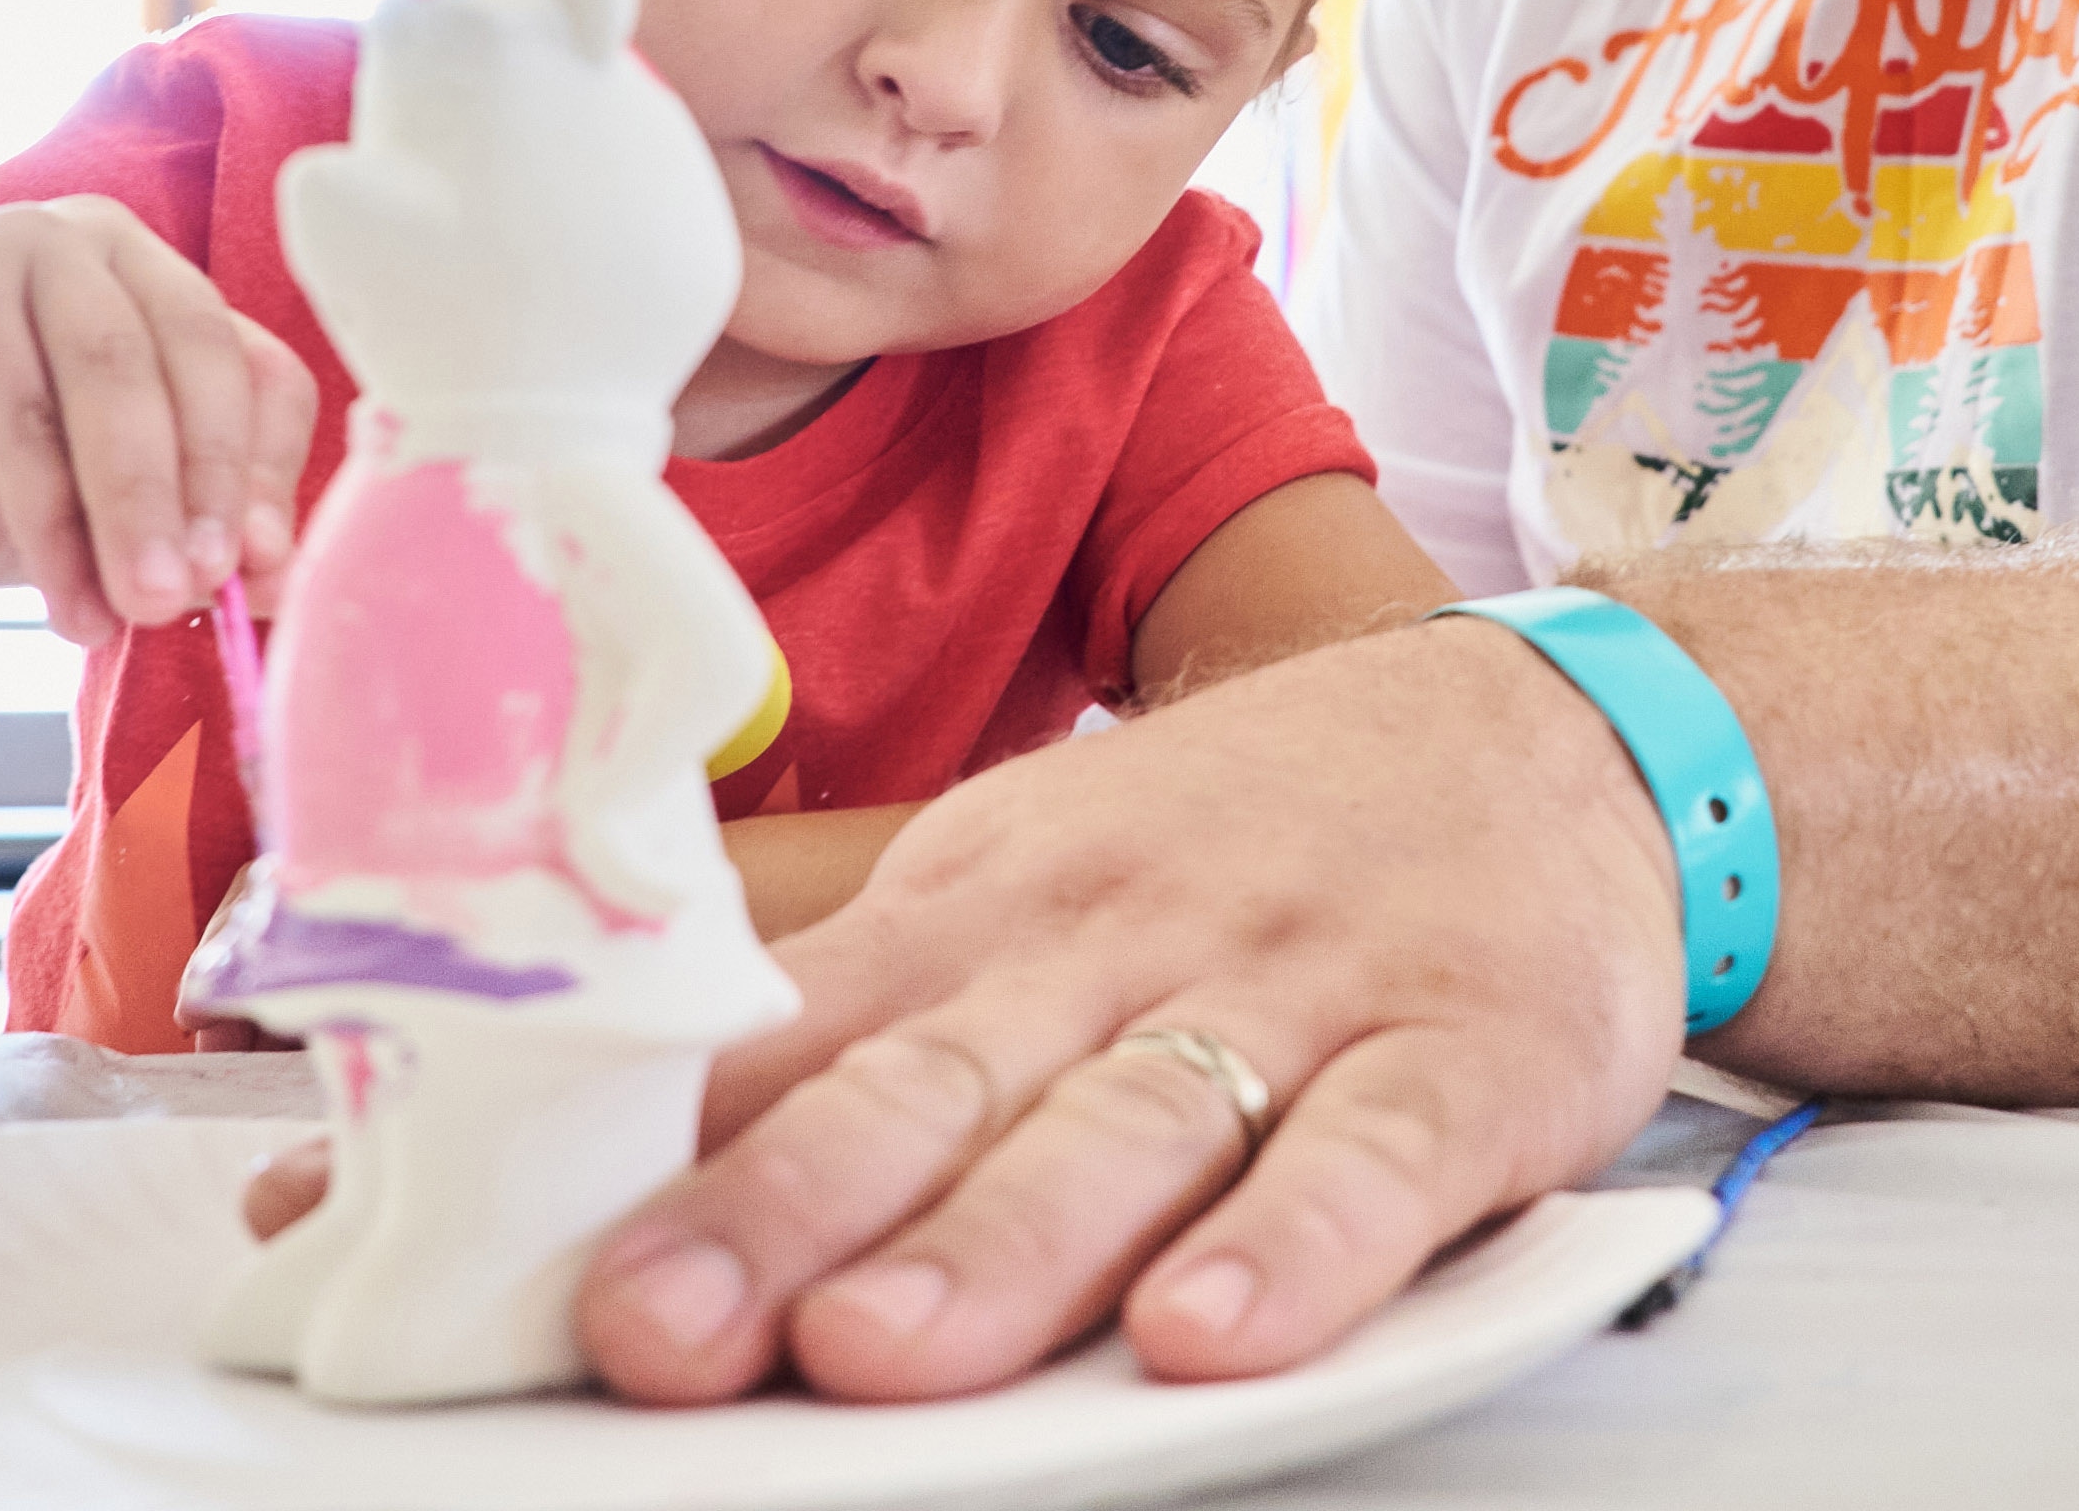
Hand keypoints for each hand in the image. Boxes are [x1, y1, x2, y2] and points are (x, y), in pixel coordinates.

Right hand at [0, 198, 315, 642]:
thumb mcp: (84, 520)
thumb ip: (165, 534)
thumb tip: (264, 583)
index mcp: (165, 297)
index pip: (262, 373)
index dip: (273, 474)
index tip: (268, 574)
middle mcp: (110, 253)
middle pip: (202, 362)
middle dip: (214, 489)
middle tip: (210, 592)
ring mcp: (25, 250)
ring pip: (114, 379)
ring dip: (138, 505)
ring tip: (145, 606)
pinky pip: (20, 412)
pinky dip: (51, 518)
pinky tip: (66, 599)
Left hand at [573, 622, 1686, 1401]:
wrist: (1536, 729)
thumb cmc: (1240, 842)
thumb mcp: (1033, 885)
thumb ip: (867, 1027)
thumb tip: (638, 1164)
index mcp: (991, 909)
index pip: (805, 1035)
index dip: (673, 1153)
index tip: (542, 1256)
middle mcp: (1118, 943)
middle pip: (934, 1085)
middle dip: (787, 1213)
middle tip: (657, 1326)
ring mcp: (1294, 991)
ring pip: (1129, 1129)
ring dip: (998, 1246)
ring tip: (878, 1348)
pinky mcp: (1465, 1053)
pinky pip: (1375, 1160)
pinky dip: (1296, 1247)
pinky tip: (1210, 1331)